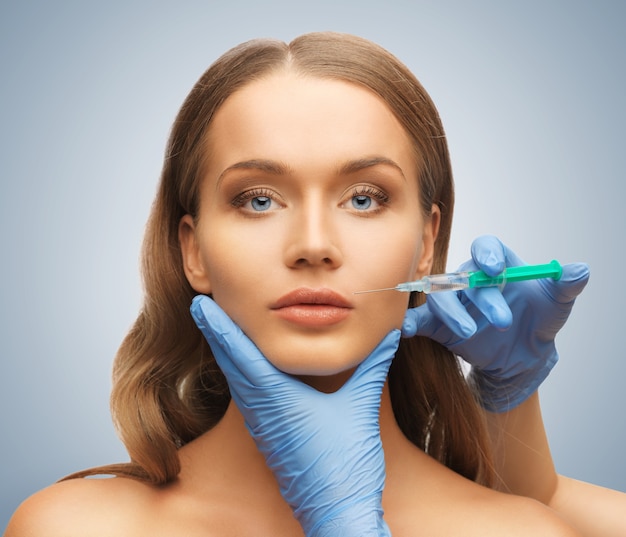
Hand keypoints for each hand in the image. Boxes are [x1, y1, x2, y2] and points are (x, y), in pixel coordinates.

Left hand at [190, 295, 397, 536]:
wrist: (337, 513)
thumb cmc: (346, 464)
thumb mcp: (360, 407)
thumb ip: (373, 366)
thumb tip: (389, 334)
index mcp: (278, 398)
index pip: (242, 353)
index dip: (221, 326)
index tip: (201, 304)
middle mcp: (262, 411)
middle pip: (230, 364)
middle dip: (215, 333)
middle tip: (200, 306)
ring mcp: (262, 427)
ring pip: (236, 382)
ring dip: (225, 353)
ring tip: (217, 329)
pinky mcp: (268, 438)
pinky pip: (246, 398)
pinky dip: (239, 375)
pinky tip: (244, 369)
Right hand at [402, 235, 589, 411]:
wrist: (523, 355)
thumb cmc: (538, 320)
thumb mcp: (557, 304)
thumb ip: (566, 286)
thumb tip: (580, 270)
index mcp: (497, 265)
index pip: (486, 247)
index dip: (488, 254)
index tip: (497, 269)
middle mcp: (471, 279)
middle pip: (465, 276)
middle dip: (483, 298)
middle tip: (504, 322)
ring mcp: (454, 302)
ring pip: (441, 297)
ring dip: (453, 312)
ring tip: (471, 333)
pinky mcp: (439, 325)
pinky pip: (420, 320)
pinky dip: (410, 322)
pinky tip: (406, 329)